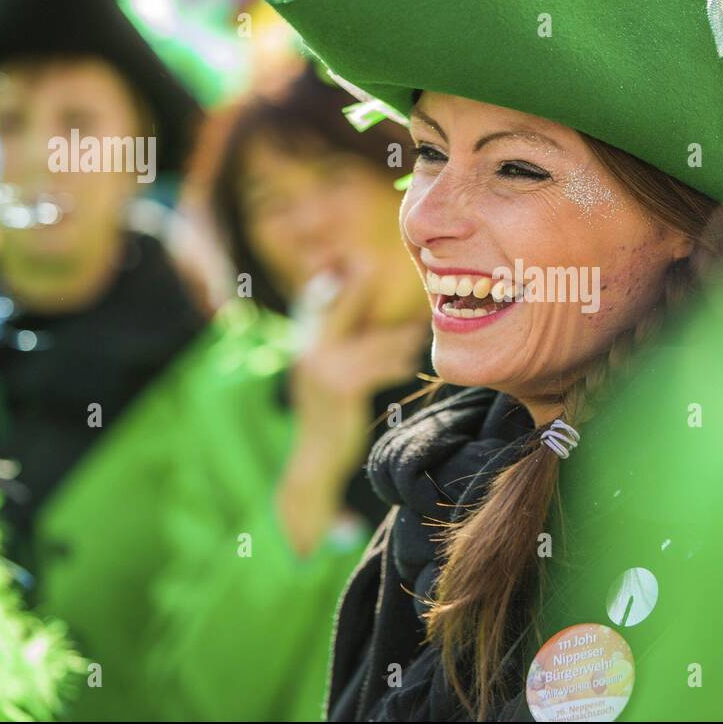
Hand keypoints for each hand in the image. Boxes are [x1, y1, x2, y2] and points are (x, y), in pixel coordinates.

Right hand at [277, 261, 428, 554]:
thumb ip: (340, 350)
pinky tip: (408, 365)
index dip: (336, 281)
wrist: (314, 462)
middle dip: (357, 286)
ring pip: (368, 341)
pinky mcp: (340, 387)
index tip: (357, 260)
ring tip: (417, 333)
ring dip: (396, 338)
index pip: (317, 303)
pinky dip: (395, 364)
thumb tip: (373, 329)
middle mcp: (309, 352)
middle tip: (376, 265)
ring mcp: (322, 369)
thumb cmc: (330, 418)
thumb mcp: (327, 379)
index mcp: (305, 346)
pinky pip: (376, 367)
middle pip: (338, 308)